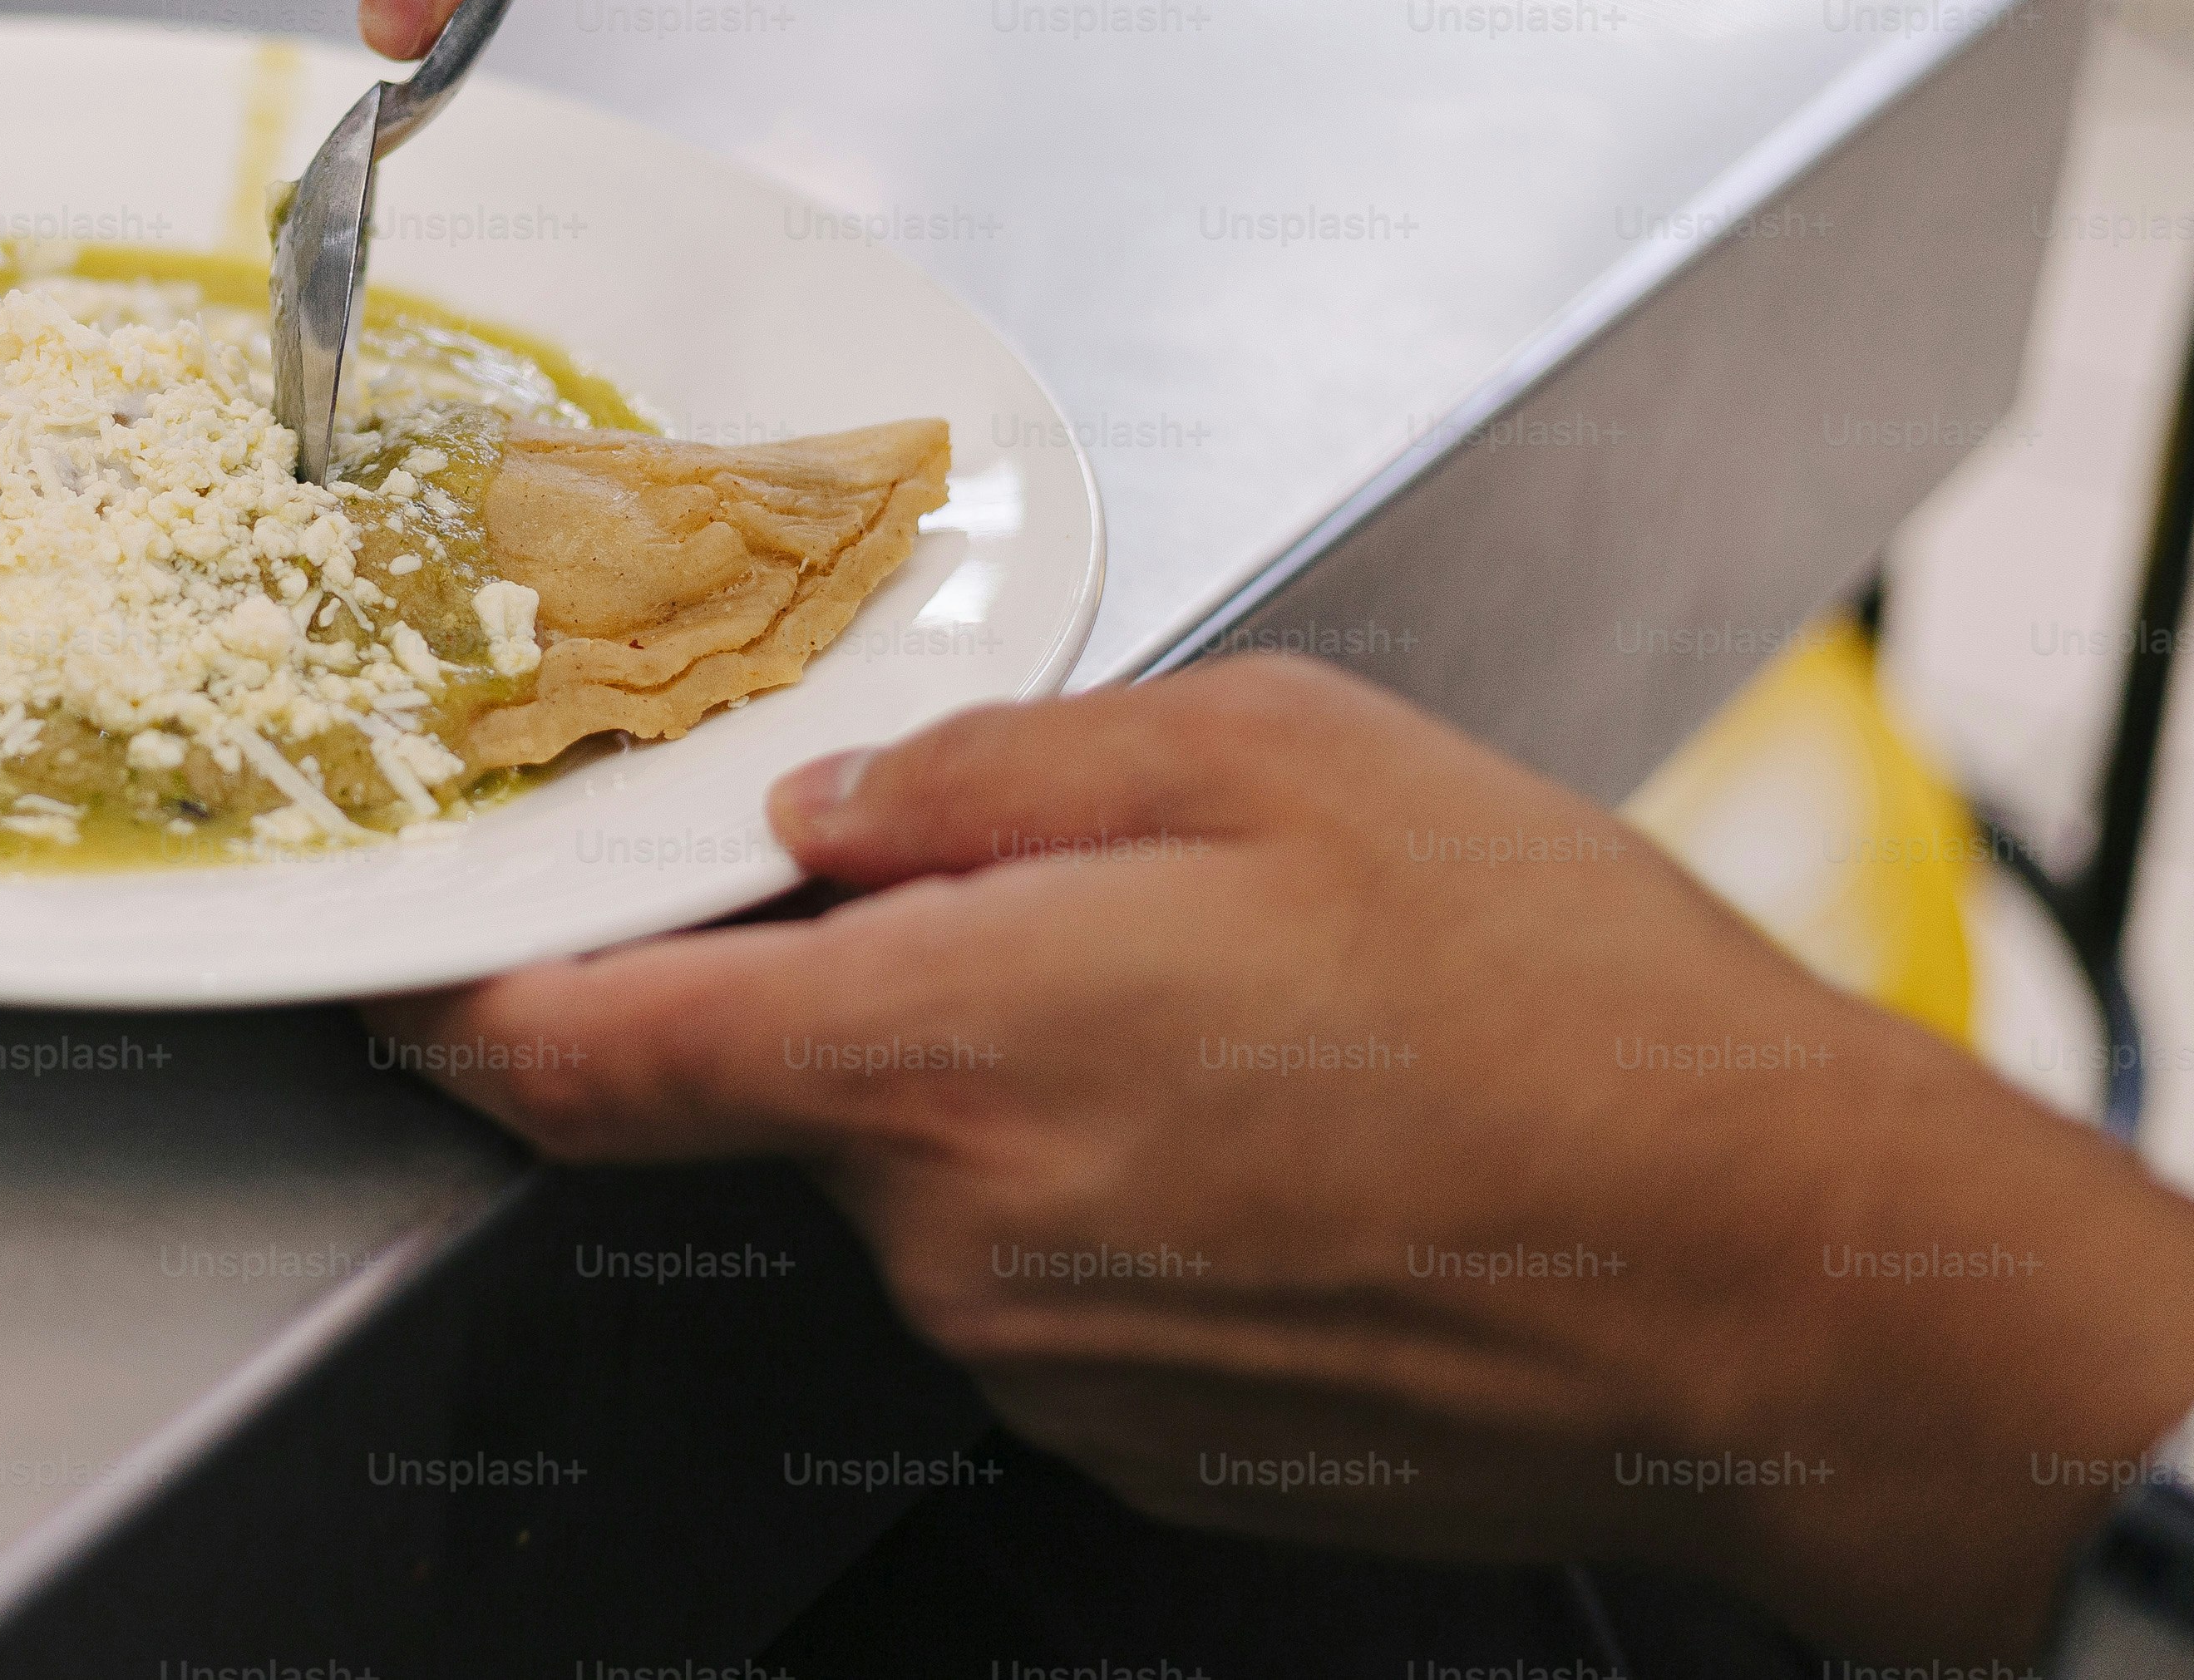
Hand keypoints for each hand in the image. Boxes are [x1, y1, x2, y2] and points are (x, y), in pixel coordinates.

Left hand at [373, 657, 2193, 1658]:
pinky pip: (1054, 1281)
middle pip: (807, 1092)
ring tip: (1263, 1031)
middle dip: (892, 989)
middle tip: (1108, 912)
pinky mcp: (1142, 1439)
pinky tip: (1299, 1144)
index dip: (470, 1012)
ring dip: (1034, 1090)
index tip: (411, 976)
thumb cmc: (1563, 1008)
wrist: (1783, 1286)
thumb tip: (843, 803)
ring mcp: (1050, 1361)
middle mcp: (962, 1235)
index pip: (598, 1054)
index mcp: (950, 1048)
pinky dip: (1120, 1197)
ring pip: (944, 1183)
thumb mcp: (1278, 755)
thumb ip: (1004, 769)